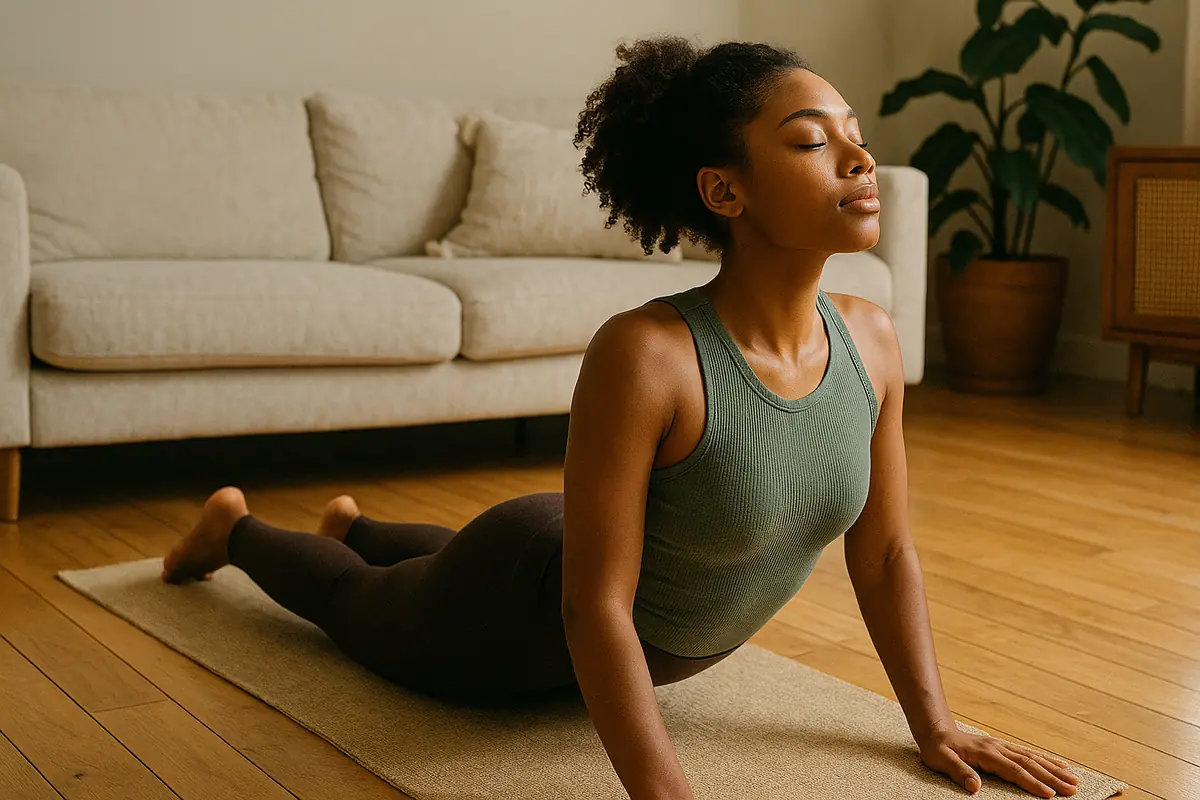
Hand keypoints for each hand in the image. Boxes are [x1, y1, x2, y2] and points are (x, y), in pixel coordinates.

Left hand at [919, 724, 1079, 796]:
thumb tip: (975, 786)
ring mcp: (1002, 746)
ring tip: (1074, 779)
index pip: (1013, 770)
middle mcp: (997, 747)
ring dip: (1054, 768)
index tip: (1050, 794)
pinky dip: (1046, 760)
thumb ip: (958, 772)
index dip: (1031, 782)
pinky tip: (1060, 765)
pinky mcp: (1004, 747)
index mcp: (985, 752)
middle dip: (1052, 777)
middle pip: (1029, 763)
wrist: (936, 730)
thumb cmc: (937, 749)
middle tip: (1072, 789)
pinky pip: (1028, 754)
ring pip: (1032, 757)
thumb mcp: (940, 760)